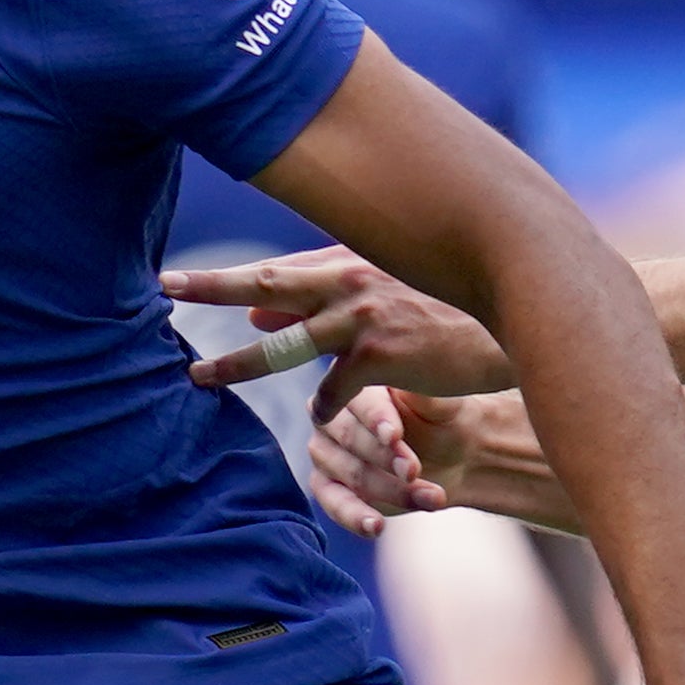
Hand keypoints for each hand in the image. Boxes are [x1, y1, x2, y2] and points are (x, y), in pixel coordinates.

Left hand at [161, 249, 517, 409]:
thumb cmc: (451, 304)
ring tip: (198, 377)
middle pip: (264, 284)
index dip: (224, 279)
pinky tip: (326, 422)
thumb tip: (256, 314)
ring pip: (285, 345)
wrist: (519, 312)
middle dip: (211, 286)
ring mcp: (363, 317)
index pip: (274, 272)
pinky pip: (335, 392)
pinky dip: (326, 410)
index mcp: (348, 263)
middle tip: (166, 287)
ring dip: (237, 363)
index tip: (174, 280)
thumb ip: (320, 300)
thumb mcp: (384, 290)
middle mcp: (349, 282)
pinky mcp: (382, 355)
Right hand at [304, 385, 475, 535]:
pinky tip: (376, 528)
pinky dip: (355, 517)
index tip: (396, 437)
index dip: (376, 419)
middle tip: (415, 472)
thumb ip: (422, 392)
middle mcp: (328, 414)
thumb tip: (405, 375)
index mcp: (351, 380)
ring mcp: (324, 452)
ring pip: (351, 475)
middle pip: (350, 439)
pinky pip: (333, 504)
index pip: (355, 400)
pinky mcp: (327, 487)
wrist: (453, 453)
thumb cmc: (443, 417)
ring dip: (391, 491)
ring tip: (432, 499)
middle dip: (386, 459)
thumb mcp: (441, 402)